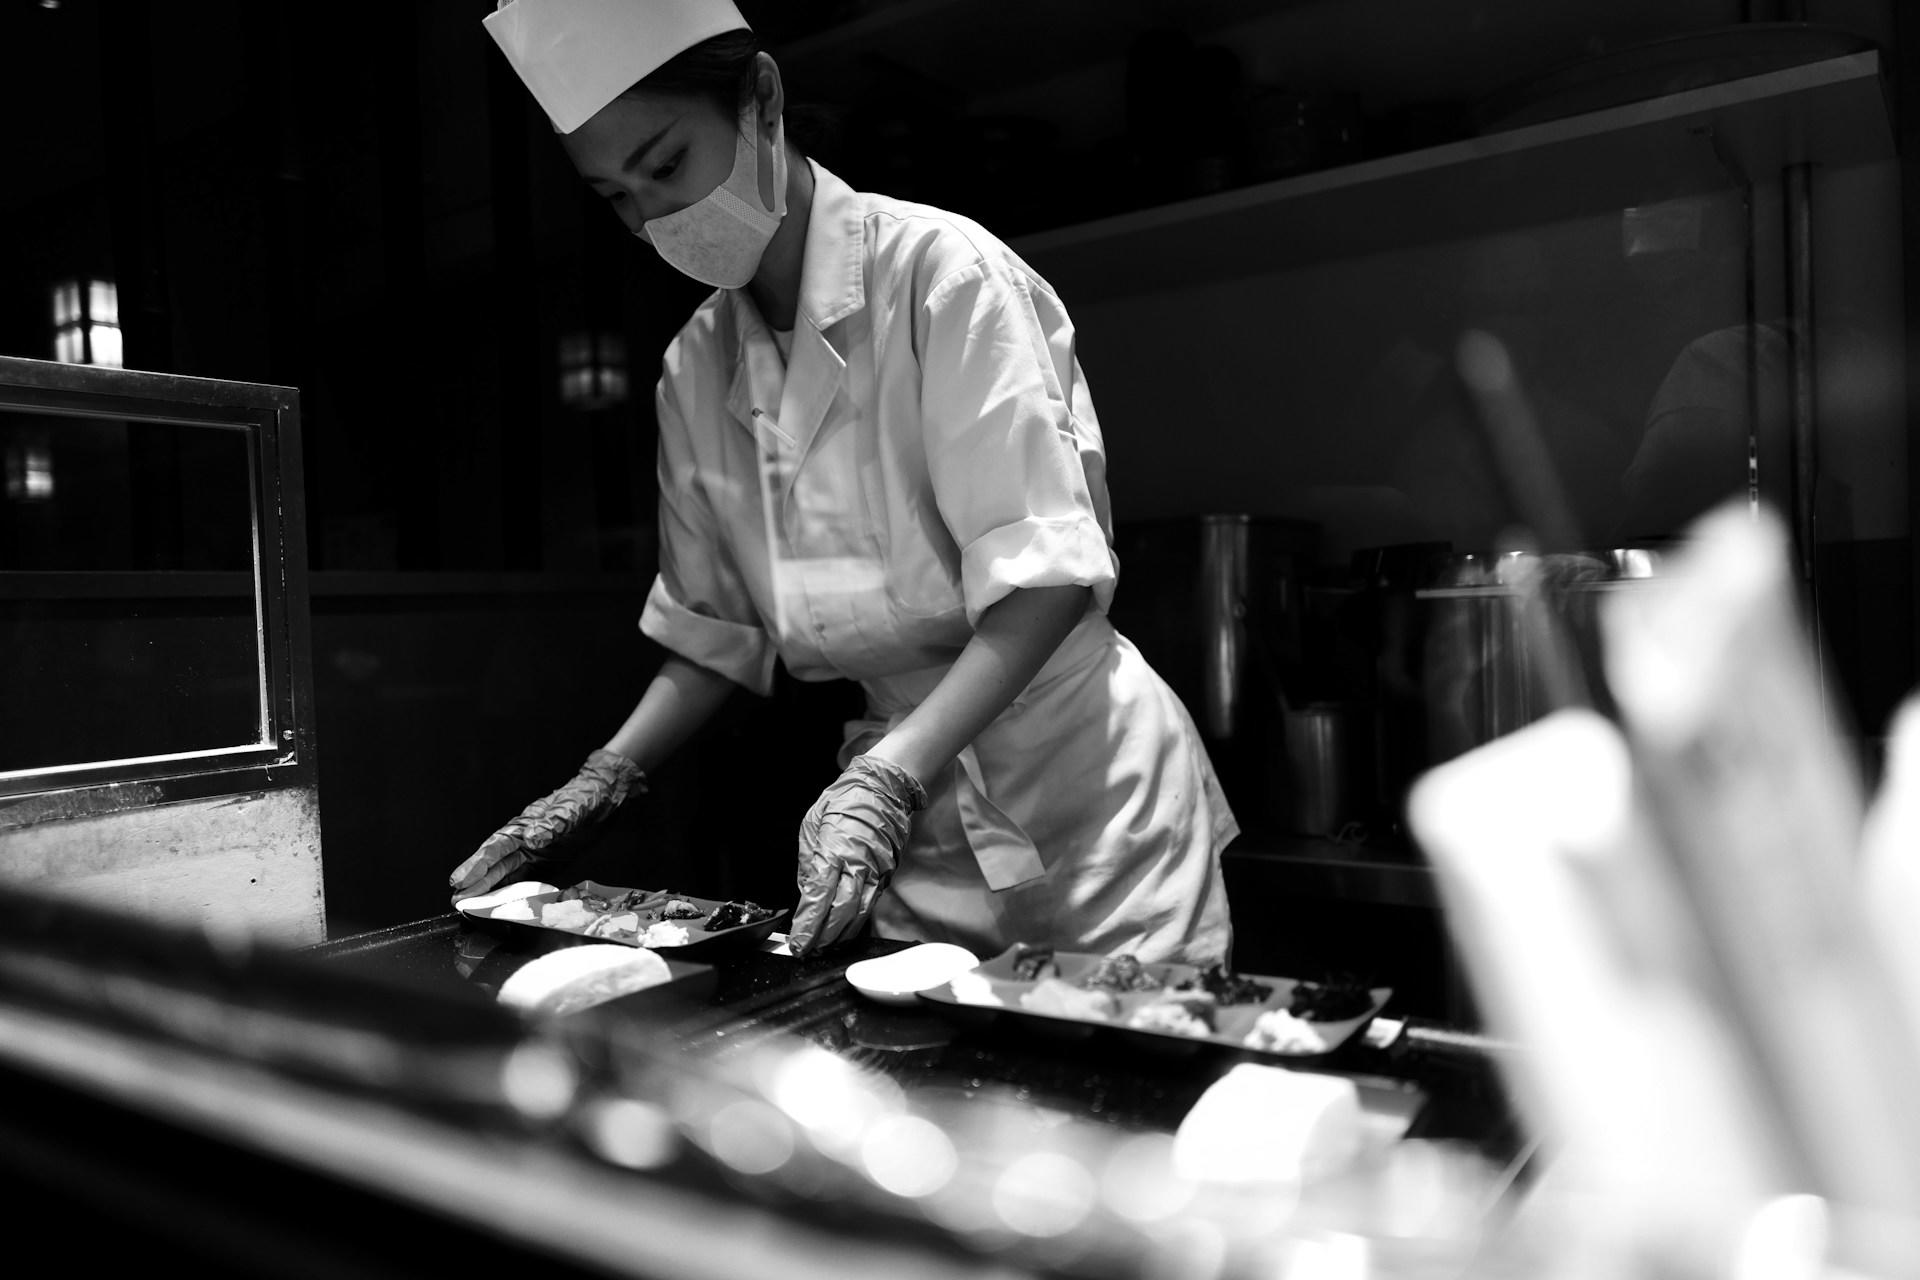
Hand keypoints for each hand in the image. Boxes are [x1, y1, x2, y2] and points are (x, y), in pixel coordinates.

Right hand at [448, 749, 646, 903]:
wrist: (604, 796)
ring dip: (488, 890)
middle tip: (456, 900)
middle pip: (495, 864)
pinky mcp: (547, 863)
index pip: (497, 848)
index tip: (460, 880)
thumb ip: (553, 822)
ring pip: (506, 874)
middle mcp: (524, 840)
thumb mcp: (572, 808)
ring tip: (468, 905)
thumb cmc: (585, 797)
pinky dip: (512, 892)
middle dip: (475, 882)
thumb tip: (532, 837)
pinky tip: (500, 905)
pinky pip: (526, 880)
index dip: (477, 865)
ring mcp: (534, 853)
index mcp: (525, 825)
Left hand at [788, 754, 926, 955]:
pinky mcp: (887, 872)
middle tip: (809, 950)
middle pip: (841, 911)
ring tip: (826, 946)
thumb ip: (809, 862)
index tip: (798, 941)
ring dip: (842, 933)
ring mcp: (876, 869)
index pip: (818, 897)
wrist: (883, 787)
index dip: (808, 925)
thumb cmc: (846, 801)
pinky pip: (871, 902)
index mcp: (834, 850)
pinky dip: (858, 919)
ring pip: (860, 912)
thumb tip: (807, 893)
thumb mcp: (812, 825)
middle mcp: (857, 863)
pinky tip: (846, 928)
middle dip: (824, 936)